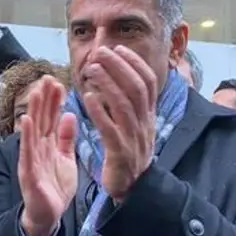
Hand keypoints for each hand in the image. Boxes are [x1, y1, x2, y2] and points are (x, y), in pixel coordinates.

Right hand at [17, 76, 77, 235]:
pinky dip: (26, 135)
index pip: (52, 118)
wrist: (48, 216)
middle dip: (44, 99)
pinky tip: (26, 120)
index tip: (58, 82)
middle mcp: (38, 148)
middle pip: (42, 119)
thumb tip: (69, 115)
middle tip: (47, 78)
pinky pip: (28, 151)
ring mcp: (31, 159)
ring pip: (33, 131)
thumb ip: (67, 138)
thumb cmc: (55, 188)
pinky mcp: (28, 172)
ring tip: (36, 92)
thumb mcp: (66, 159)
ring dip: (34, 110)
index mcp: (49, 145)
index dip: (54, 101)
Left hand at [82, 46, 157, 201]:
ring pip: (124, 105)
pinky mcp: (120, 153)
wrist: (133, 188)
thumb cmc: (128, 153)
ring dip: (108, 84)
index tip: (118, 47)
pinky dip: (99, 112)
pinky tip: (87, 98)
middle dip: (120, 66)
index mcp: (148, 115)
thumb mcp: (134, 125)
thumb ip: (130, 103)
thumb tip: (122, 75)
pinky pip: (110, 129)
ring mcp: (134, 138)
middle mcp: (144, 123)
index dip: (134, 62)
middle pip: (136, 89)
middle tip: (102, 51)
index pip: (148, 82)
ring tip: (92, 68)